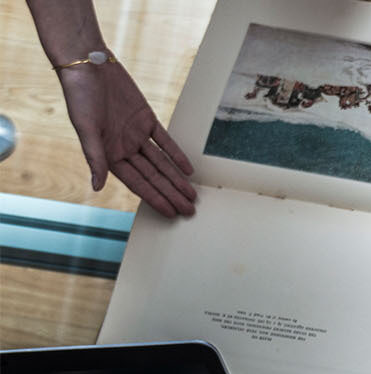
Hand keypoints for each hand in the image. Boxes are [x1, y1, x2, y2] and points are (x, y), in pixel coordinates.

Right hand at [57, 61, 195, 217]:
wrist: (88, 65)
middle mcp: (124, 148)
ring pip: (161, 162)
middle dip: (171, 193)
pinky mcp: (146, 119)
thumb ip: (95, 158)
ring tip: (191, 195)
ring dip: (176, 178)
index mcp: (109, 155)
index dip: (155, 198)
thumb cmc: (80, 96)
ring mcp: (136, 134)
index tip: (170, 212)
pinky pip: (165, 141)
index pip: (138, 183)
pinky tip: (187, 169)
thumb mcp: (86, 128)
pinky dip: (176, 154)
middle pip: (153, 176)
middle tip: (189, 210)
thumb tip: (97, 186)